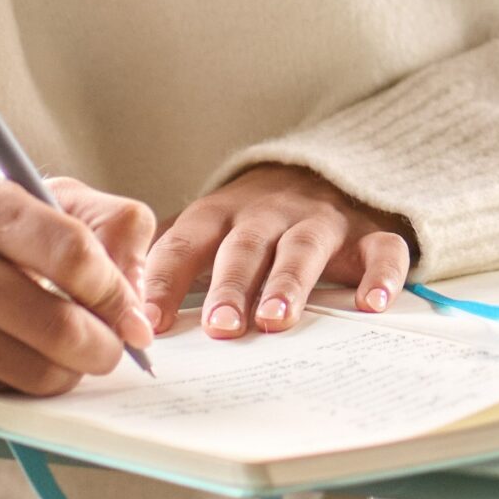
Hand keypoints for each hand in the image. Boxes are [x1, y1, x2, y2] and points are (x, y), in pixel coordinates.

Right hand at [0, 175, 156, 395]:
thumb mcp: (45, 199)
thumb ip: (109, 226)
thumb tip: (138, 294)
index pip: (73, 254)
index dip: (115, 293)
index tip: (134, 316)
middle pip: (57, 325)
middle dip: (104, 347)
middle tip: (116, 347)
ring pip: (33, 370)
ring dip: (71, 372)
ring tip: (76, 355)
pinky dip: (28, 384)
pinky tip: (27, 359)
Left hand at [142, 164, 415, 338]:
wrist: (324, 171)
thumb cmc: (252, 221)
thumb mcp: (208, 230)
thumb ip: (171, 264)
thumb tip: (118, 313)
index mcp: (223, 214)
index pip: (186, 243)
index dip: (165, 280)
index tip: (148, 321)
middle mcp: (270, 214)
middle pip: (246, 247)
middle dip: (230, 286)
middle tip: (219, 328)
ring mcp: (321, 222)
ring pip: (304, 248)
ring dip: (289, 282)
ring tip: (277, 318)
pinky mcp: (368, 233)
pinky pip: (380, 250)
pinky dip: (380, 276)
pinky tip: (371, 304)